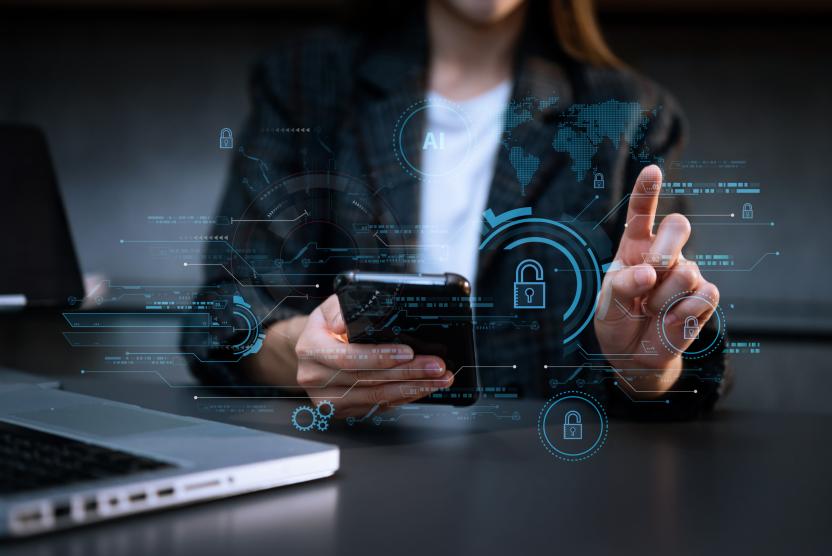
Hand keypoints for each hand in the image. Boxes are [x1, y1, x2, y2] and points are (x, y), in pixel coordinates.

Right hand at [290, 295, 452, 417]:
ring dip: (412, 389)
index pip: (349, 357)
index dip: (381, 357)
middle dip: (407, 373)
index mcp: (311, 349)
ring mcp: (327, 398)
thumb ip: (341, 309)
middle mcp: (316, 377)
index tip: (408, 352)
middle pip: (368, 380)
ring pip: (375, 398)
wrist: (311, 350)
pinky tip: (421, 388)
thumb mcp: (330, 308)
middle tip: (435, 366)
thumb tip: (349, 319)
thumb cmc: (326, 327)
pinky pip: (376, 406)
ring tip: (438, 379)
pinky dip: (403, 397)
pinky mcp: (340, 411)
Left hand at [593, 165, 719, 396]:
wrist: (633, 356)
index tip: (652, 170)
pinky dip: (680, 313)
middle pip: (678, 226)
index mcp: (634, 248)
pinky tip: (667, 322)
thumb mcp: (606, 304)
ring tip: (650, 311)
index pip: (641, 213)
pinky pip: (704, 295)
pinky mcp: (703, 298)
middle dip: (667, 248)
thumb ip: (620, 285)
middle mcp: (663, 254)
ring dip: (663, 298)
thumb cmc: (617, 321)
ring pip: (687, 271)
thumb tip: (649, 273)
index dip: (647, 191)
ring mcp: (686, 274)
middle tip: (652, 273)